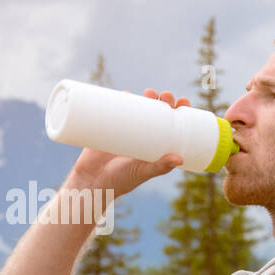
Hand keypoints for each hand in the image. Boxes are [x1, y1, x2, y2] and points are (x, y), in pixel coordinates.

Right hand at [67, 89, 190, 198]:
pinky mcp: (108, 128)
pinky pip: (117, 110)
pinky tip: (127, 93)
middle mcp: (142, 136)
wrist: (91, 182)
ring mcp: (125, 131)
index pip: (171, 125)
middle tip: (165, 96)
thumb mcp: (142, 173)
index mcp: (155, 146)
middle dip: (163, 100)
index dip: (178, 112)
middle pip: (157, 112)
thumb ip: (159, 167)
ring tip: (149, 93)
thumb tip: (179, 159)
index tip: (183, 102)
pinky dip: (122, 99)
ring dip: (146, 97)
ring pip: (139, 108)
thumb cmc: (120, 181)